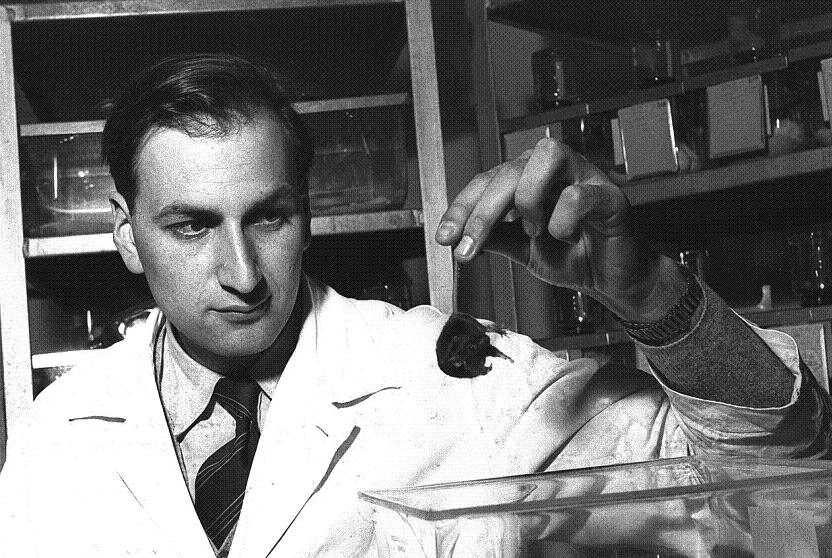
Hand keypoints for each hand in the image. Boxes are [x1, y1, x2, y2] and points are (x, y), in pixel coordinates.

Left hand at [435, 138, 685, 321]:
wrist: (613, 280)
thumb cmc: (573, 256)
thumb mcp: (521, 250)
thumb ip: (493, 237)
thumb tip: (455, 235)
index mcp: (529, 178)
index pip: (487, 180)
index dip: (462, 207)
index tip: (445, 238)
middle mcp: (554, 169)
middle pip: (509, 169)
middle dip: (481, 211)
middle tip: (467, 247)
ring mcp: (584, 175)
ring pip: (546, 156)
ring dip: (528, 198)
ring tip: (533, 232)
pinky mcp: (610, 195)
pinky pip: (580, 193)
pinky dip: (563, 219)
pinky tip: (564, 236)